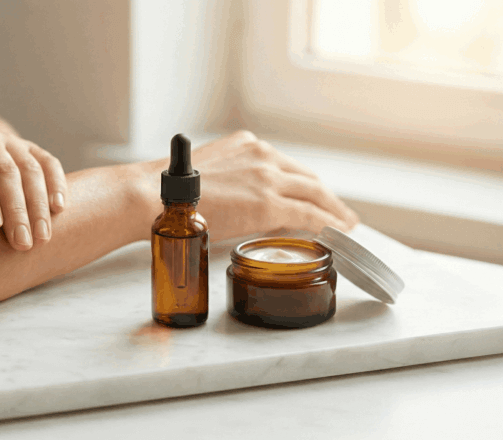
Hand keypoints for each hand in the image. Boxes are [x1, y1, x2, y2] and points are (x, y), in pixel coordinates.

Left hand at [0, 124, 66, 250]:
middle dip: (16, 210)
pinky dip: (57, 184)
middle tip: (23, 243)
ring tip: (42, 237)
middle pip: (4, 171)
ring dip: (39, 205)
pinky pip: (49, 163)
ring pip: (30, 169)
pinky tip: (59, 208)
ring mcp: (10, 140)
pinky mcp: (31, 148)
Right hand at [141, 130, 358, 241]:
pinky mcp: (268, 202)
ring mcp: (267, 177)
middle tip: (339, 212)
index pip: (286, 167)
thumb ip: (232, 183)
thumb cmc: (170, 191)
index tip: (313, 195)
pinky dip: (328, 223)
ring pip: (314, 193)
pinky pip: (309, 213)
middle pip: (306, 178)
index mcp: (248, 144)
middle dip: (326, 197)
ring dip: (333, 210)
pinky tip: (337, 232)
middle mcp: (263, 154)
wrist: (158, 195)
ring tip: (345, 224)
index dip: (304, 185)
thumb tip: (242, 206)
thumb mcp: (209, 175)